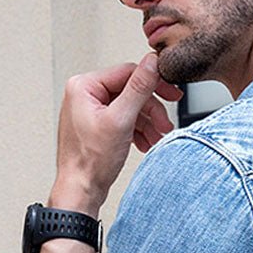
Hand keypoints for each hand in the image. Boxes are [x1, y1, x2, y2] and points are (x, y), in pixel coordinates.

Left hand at [50, 53, 182, 213]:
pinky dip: (137, 131)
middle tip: (165, 125)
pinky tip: (144, 144)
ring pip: (130, 108)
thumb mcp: (121, 120)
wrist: (80, 190)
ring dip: (147, 124)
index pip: (128, 73)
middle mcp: (85, 94)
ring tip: (156, 139)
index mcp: (84, 86)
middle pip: (130, 91)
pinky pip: (124, 120)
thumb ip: (138, 88)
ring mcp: (91, 110)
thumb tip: (152, 62)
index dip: (154, 83)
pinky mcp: (97, 125)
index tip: (173, 93)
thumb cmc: (90, 161)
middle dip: (151, 111)